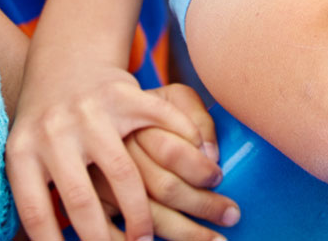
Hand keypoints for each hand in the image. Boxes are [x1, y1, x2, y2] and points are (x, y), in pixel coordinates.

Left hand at [7, 60, 214, 240]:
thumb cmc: (47, 122)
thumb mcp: (26, 151)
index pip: (36, 211)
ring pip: (123, 175)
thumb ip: (34, 191)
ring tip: (148, 236)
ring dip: (140, 215)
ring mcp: (91, 111)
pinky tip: (198, 178)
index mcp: (24, 151)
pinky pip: (159, 129)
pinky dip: (186, 154)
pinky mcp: (124, 94)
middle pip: (82, 200)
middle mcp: (54, 131)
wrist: (66, 59)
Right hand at [92, 84, 241, 240]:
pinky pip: (117, 232)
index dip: (200, 169)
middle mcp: (120, 152)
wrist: (95, 113)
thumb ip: (197, 119)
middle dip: (203, 205)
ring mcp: (103, 179)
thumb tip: (211, 157)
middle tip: (231, 215)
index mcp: (140, 122)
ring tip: (213, 239)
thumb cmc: (150, 111)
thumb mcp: (174, 99)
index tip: (219, 178)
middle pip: (164, 187)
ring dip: (184, 233)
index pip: (172, 151)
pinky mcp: (95, 200)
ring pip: (148, 215)